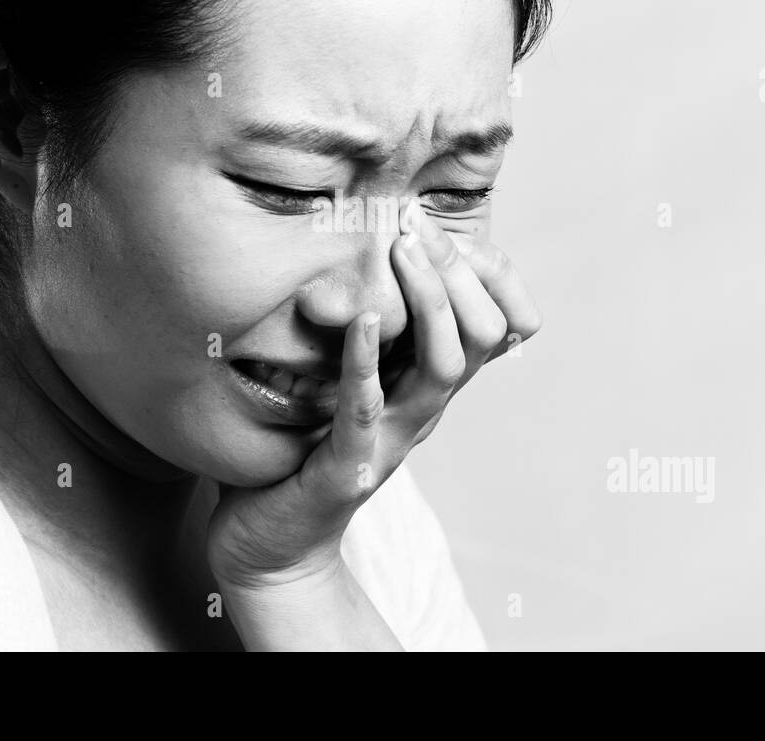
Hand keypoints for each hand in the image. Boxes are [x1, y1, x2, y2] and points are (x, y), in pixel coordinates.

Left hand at [206, 197, 541, 641]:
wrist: (272, 544)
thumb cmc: (304, 452)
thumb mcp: (351, 383)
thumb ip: (371, 337)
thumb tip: (365, 259)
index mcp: (426, 387)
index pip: (491, 321)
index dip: (483, 270)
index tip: (438, 218)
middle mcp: (422, 411)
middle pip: (478, 335)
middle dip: (454, 271)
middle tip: (417, 221)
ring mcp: (391, 440)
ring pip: (443, 368)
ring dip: (428, 304)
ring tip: (403, 252)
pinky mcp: (349, 468)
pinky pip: (366, 409)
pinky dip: (367, 361)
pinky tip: (365, 318)